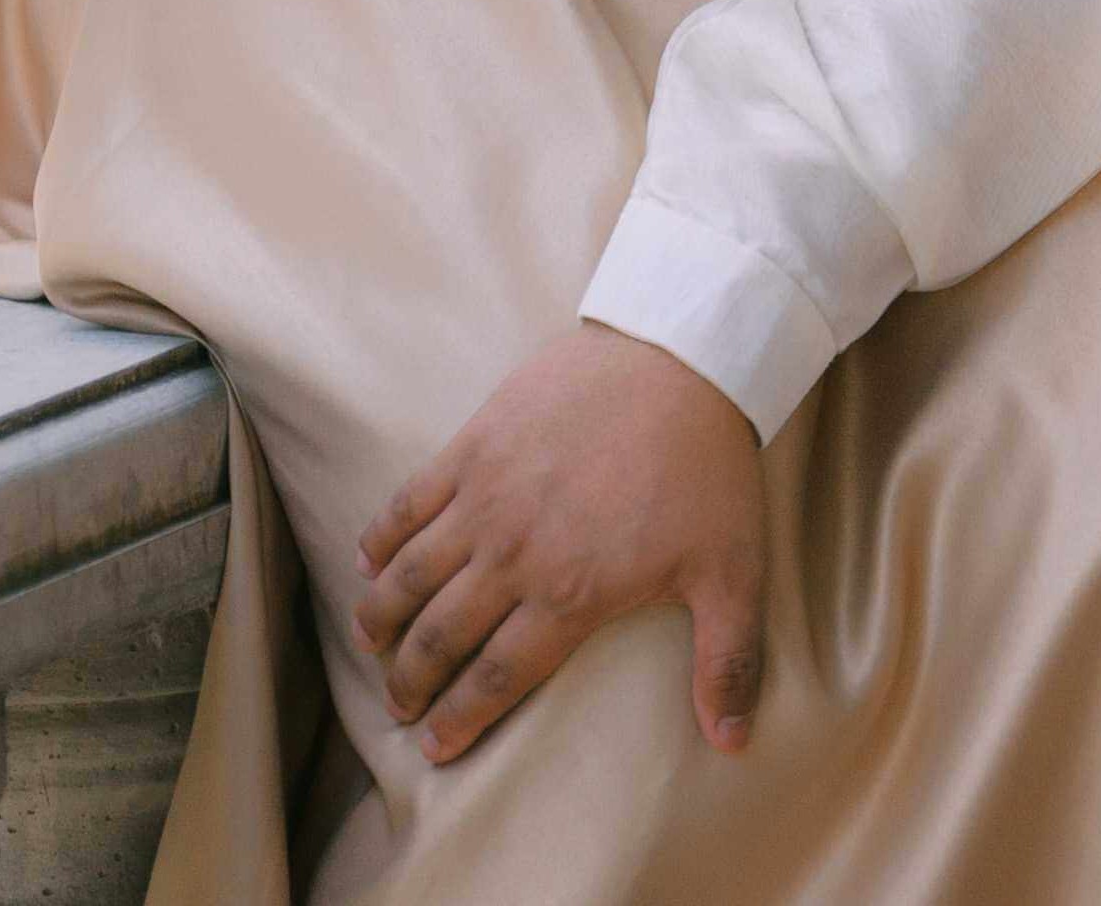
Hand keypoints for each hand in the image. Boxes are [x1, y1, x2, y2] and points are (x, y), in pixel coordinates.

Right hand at [351, 325, 766, 766]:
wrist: (683, 355)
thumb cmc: (709, 466)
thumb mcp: (733, 570)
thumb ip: (729, 659)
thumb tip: (732, 741)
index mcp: (570, 595)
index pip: (495, 678)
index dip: (457, 720)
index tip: (433, 746)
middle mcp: (515, 554)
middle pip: (440, 636)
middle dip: (410, 681)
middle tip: (398, 704)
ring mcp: (488, 495)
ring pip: (411, 575)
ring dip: (382, 617)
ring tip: (372, 643)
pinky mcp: (475, 441)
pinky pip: (409, 500)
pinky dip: (381, 536)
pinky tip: (368, 560)